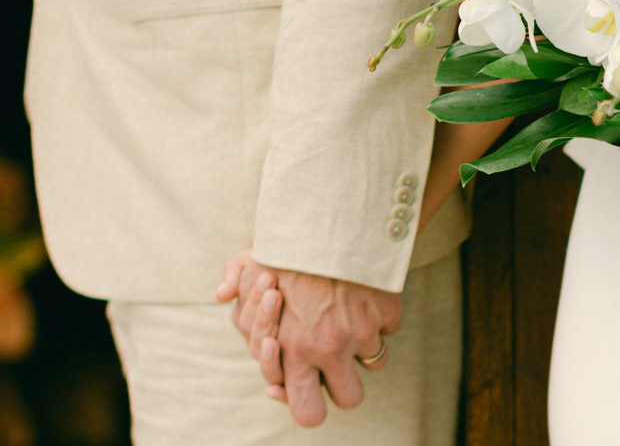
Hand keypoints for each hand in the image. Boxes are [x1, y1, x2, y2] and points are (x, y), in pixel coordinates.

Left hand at [216, 251, 400, 425]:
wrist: (335, 220)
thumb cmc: (292, 242)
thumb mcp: (255, 259)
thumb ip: (237, 278)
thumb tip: (222, 294)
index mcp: (293, 349)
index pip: (306, 410)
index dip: (305, 400)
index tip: (304, 382)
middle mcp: (329, 349)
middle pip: (349, 398)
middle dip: (343, 387)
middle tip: (336, 368)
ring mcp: (362, 332)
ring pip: (373, 362)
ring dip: (363, 347)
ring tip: (351, 321)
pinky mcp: (387, 312)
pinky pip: (387, 330)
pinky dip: (380, 318)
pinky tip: (366, 298)